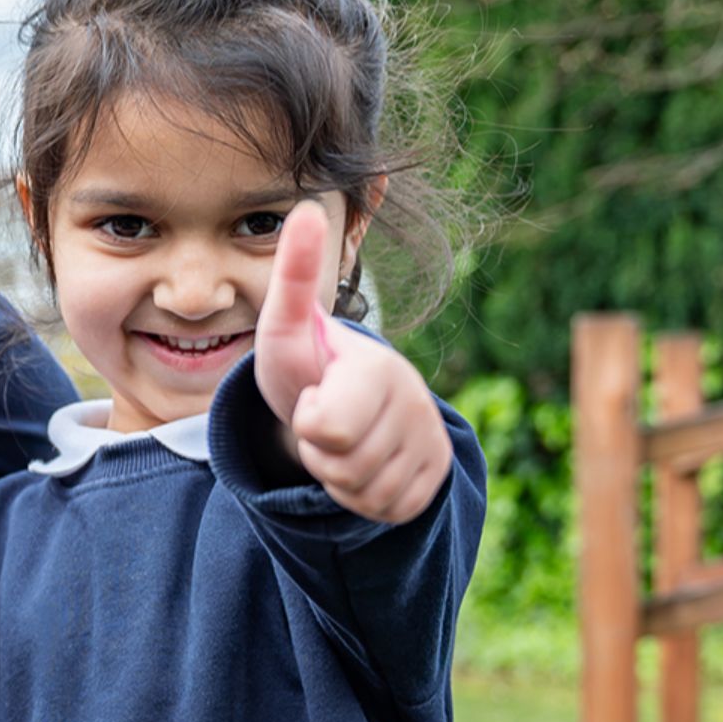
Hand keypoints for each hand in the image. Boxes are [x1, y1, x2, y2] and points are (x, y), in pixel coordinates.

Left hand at [254, 202, 451, 523]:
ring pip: (363, 495)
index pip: (328, 429)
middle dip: (319, 454)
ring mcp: (429, 445)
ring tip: (340, 442)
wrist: (343, 408)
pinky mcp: (434, 481)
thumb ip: (294, 275)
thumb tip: (303, 209)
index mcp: (380, 369)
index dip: (310, 422)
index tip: (317, 396)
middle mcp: (415, 405)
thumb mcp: (288, 327)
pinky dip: (361, 499)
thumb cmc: (308, 367)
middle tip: (324, 422)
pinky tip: (362, 466)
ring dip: (338, 478)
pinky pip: (383, 511)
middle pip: (344, 468)